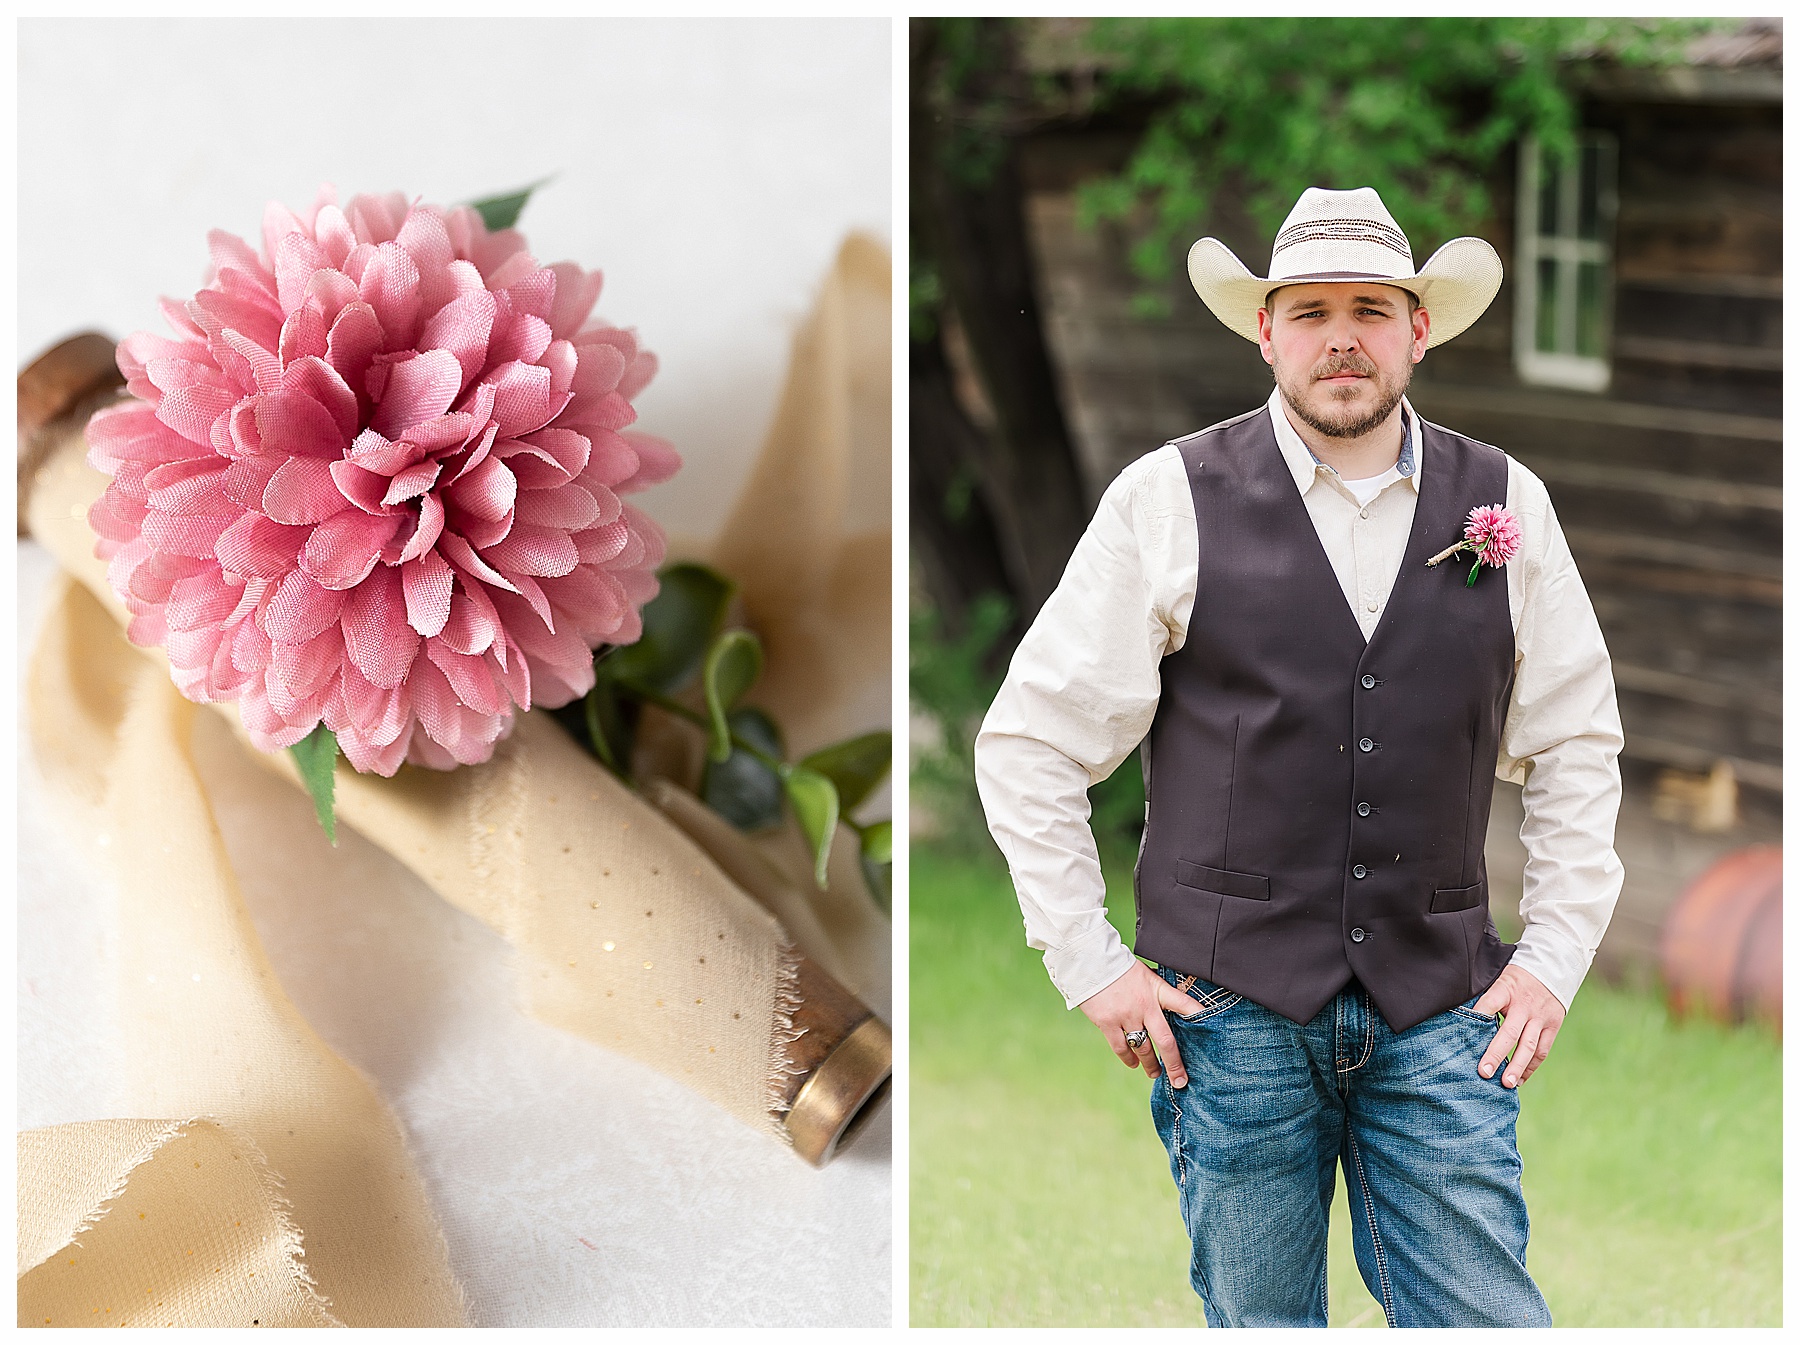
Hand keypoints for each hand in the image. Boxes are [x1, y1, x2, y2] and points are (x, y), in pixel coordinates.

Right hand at [1077, 961, 1203, 1088]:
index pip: (1183, 1003)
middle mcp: (1144, 1006)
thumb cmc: (1120, 968)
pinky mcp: (1107, 1022)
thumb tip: (1172, 1005)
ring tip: (1155, 1073)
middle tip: (1180, 1081)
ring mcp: (1126, 1016)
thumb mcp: (1146, 975)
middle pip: (1165, 1041)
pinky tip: (1133, 1064)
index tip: (1211, 1029)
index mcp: (1156, 990)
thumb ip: (1158, 991)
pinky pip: (1121, 1048)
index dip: (1198, 1015)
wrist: (1090, 961)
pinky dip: (1129, 1059)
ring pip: (1143, 1049)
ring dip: (1151, 1065)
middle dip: (1174, 1064)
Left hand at [1472, 964, 1566, 1088]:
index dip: (1477, 1016)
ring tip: (1505, 1084)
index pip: (1489, 1002)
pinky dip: (1531, 1066)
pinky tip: (1520, 1079)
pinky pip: (1542, 1049)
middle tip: (1484, 1073)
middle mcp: (1524, 1005)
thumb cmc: (1516, 977)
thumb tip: (1460, 1016)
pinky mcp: (1553, 1025)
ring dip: (1517, 1067)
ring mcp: (1540, 1017)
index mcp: (1506, 988)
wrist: (1553, 966)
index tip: (1464, 1032)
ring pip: (1528, 1046)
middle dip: (1496, 1054)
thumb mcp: (1498, 977)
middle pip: (1509, 1033)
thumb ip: (1485, 996)